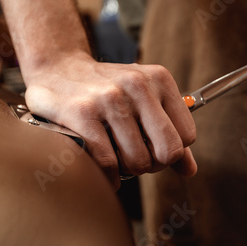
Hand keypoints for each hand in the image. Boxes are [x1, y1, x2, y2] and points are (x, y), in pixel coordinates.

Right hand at [23, 51, 196, 188]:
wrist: (57, 68)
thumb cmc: (104, 89)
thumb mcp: (143, 99)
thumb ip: (169, 132)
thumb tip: (189, 170)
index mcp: (159, 80)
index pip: (187, 136)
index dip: (171, 152)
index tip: (152, 150)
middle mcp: (137, 86)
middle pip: (168, 151)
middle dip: (153, 165)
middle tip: (136, 160)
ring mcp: (109, 99)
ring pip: (138, 161)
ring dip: (127, 171)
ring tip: (116, 160)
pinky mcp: (82, 114)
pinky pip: (108, 163)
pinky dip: (109, 177)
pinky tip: (105, 172)